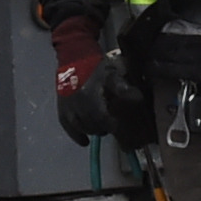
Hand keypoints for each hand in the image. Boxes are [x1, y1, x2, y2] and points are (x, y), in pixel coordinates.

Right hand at [50, 17, 113, 145]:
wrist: (74, 57)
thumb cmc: (96, 67)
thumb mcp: (112, 74)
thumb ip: (123, 88)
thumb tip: (139, 98)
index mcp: (89, 95)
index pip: (101, 117)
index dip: (110, 124)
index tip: (118, 125)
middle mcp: (76, 103)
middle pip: (91, 125)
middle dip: (102, 128)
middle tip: (111, 126)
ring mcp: (67, 107)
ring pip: (80, 127)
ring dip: (91, 130)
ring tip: (100, 128)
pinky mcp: (61, 108)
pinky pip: (68, 127)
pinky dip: (76, 136)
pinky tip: (84, 142)